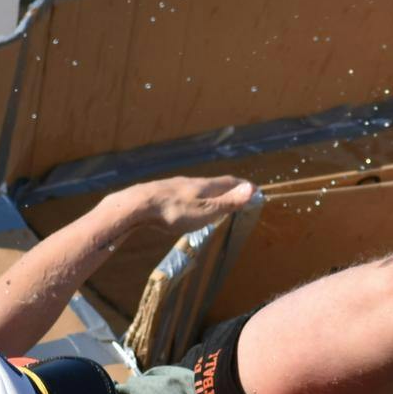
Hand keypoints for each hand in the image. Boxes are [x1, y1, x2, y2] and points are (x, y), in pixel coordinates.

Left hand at [118, 175, 257, 236]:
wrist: (138, 205)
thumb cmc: (175, 211)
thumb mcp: (206, 210)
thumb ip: (228, 201)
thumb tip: (252, 189)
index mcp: (205, 186)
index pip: (229, 182)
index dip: (243, 187)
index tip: (254, 190)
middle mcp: (192, 182)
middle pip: (214, 184)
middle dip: (228, 189)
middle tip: (237, 195)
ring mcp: (175, 186)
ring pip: (198, 188)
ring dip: (210, 193)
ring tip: (215, 201)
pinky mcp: (162, 193)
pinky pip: (184, 194)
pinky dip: (194, 198)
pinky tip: (187, 205)